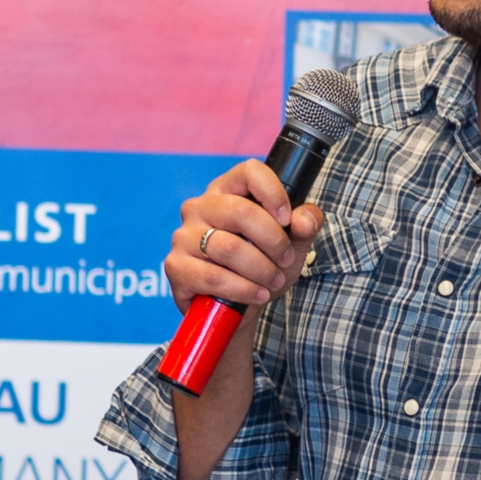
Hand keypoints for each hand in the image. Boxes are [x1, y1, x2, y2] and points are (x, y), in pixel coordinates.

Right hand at [165, 159, 323, 312]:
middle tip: (286, 260)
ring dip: (261, 269)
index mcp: (227, 190)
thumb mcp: (292, 244)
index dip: (273, 192)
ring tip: (274, 281)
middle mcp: (200, 206)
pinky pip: (213, 276)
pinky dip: (242, 289)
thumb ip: (305, 225)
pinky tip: (257, 295)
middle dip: (273, 241)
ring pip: (228, 248)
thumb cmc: (262, 266)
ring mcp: (184, 235)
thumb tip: (304, 220)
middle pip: (241, 212)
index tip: (288, 219)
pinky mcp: (176, 266)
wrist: (236, 308)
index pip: (249, 171)